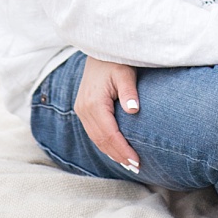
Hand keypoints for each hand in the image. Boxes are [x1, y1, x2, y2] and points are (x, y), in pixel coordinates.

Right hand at [74, 56, 140, 172]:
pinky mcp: (83, 109)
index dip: (122, 149)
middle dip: (118, 155)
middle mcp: (84, 109)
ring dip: (111, 152)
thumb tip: (134, 110)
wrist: (100, 50)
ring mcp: (81, 110)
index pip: (109, 134)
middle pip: (101, 140)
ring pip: (95, 138)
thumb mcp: (125, 73)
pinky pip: (93, 132)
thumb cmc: (116, 61)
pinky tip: (116, 149)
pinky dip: (104, 143)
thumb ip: (129, 91)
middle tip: (135, 167)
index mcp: (94, 103)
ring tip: (128, 163)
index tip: (136, 160)